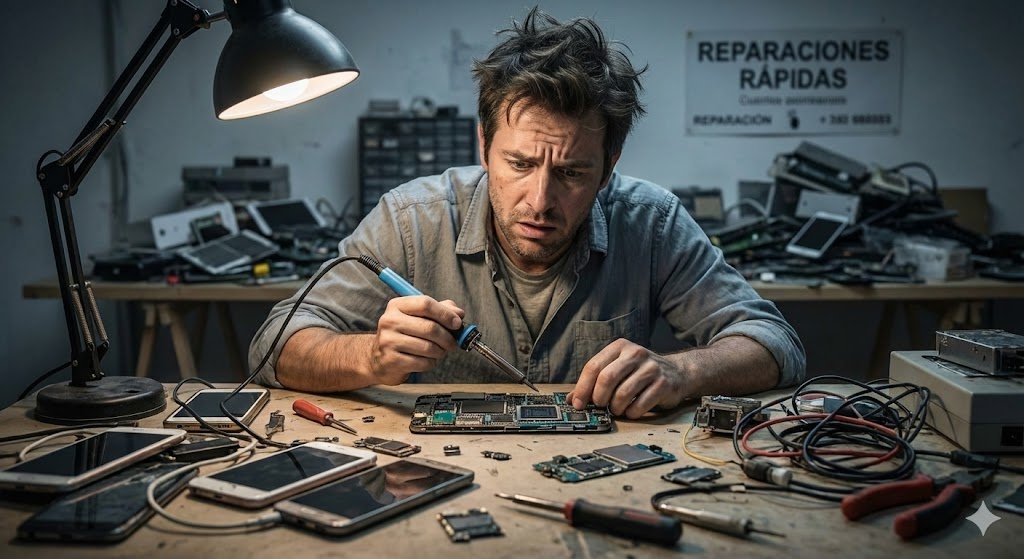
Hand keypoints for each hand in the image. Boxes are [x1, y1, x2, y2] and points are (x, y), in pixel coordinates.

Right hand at [368, 296, 464, 384]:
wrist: (378, 359)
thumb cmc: (404, 335)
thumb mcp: (419, 317)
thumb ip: (440, 310)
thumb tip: (459, 313)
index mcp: (397, 305)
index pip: (425, 303)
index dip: (446, 314)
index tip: (457, 323)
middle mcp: (390, 321)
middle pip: (429, 327)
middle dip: (447, 337)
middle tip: (453, 343)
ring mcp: (388, 341)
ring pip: (428, 347)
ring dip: (440, 352)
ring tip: (439, 352)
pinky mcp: (391, 360)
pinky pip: (422, 362)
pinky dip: (431, 363)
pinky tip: (427, 360)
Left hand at [567, 338, 684, 418]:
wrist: (677, 372)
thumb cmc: (640, 372)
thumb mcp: (618, 369)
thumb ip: (595, 381)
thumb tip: (572, 399)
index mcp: (620, 347)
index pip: (594, 366)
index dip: (582, 388)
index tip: (577, 403)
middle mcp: (635, 353)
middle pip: (607, 378)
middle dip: (599, 397)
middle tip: (600, 406)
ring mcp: (651, 368)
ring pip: (622, 394)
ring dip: (615, 407)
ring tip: (617, 409)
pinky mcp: (663, 383)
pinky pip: (639, 404)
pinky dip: (631, 413)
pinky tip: (631, 410)